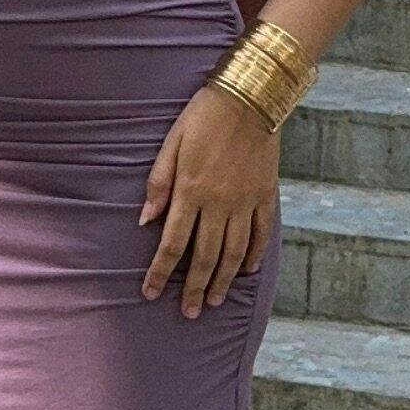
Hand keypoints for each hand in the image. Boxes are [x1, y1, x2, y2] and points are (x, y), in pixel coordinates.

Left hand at [138, 83, 279, 318]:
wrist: (250, 97)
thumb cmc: (203, 117)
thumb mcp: (171, 143)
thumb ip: (158, 184)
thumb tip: (144, 221)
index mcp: (191, 191)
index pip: (172, 243)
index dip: (160, 272)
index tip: (149, 293)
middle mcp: (219, 203)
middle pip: (204, 257)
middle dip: (192, 288)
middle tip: (188, 312)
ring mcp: (245, 202)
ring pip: (234, 253)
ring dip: (222, 280)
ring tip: (213, 300)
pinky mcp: (265, 196)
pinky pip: (261, 234)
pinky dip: (255, 256)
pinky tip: (247, 272)